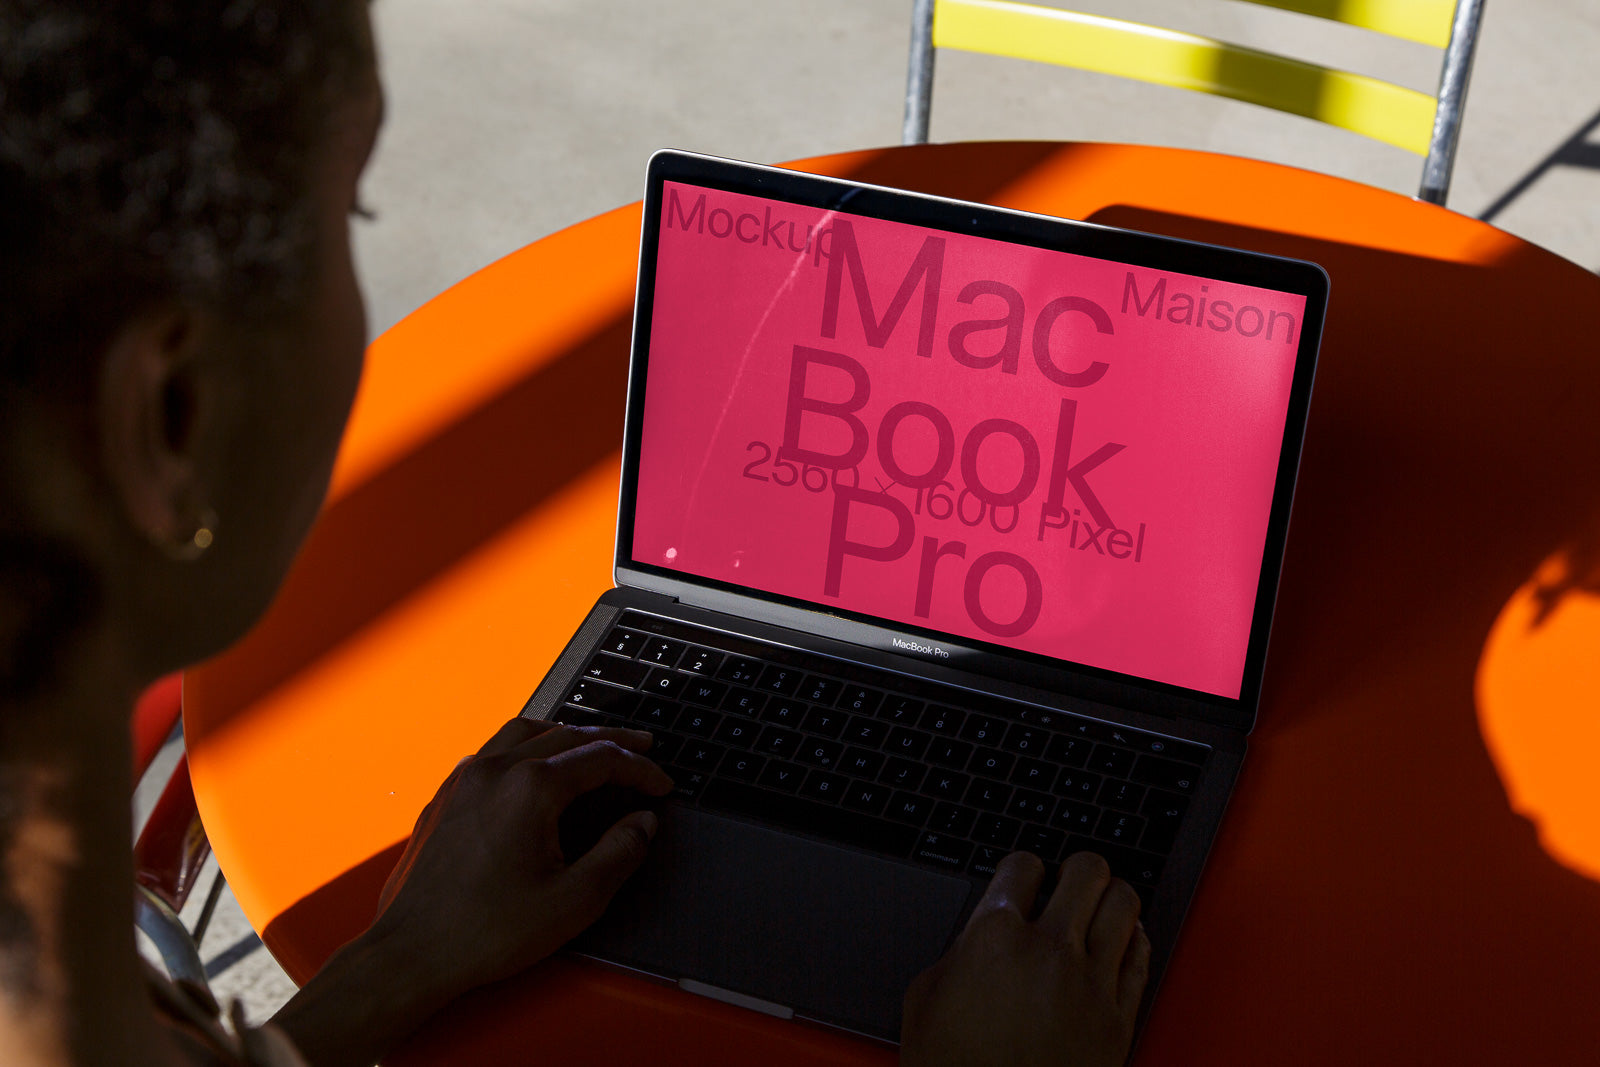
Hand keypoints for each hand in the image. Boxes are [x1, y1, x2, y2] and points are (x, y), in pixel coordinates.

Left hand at [368, 717, 672, 998]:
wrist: (412, 952)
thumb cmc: (485, 931)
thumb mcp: (574, 900)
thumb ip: (619, 853)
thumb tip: (643, 823)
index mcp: (531, 787)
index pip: (601, 759)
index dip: (640, 769)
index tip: (661, 785)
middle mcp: (496, 770)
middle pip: (567, 735)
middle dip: (611, 742)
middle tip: (641, 748)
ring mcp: (465, 779)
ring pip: (525, 732)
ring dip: (566, 734)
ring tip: (591, 745)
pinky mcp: (445, 796)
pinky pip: (493, 750)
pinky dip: (527, 746)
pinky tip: (534, 767)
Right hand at [900, 851, 1150, 1066]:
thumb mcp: (924, 1001)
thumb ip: (958, 953)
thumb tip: (977, 940)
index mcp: (995, 937)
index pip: (1023, 865)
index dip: (1022, 869)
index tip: (1024, 880)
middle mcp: (1049, 951)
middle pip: (1086, 871)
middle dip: (1076, 870)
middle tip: (1070, 881)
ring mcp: (1091, 983)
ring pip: (1124, 905)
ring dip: (1110, 897)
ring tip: (1100, 906)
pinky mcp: (1120, 1019)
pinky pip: (1141, 959)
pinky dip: (1133, 942)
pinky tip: (1122, 941)